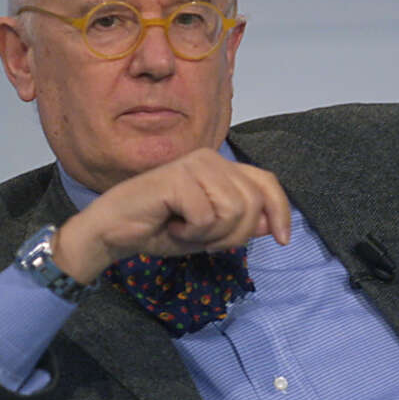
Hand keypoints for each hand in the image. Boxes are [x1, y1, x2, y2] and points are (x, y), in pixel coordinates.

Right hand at [52, 148, 290, 283]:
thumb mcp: (210, 232)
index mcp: (221, 167)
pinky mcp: (179, 177)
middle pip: (253, 204)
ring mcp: (195, 164)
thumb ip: (241, 224)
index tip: (284, 241)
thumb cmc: (159, 229)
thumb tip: (274, 224)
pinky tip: (170, 226)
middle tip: (200, 237)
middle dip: (232, 234)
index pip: (266, 183)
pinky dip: (190, 234)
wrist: (114, 232)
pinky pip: (207, 218)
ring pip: (234, 211)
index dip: (281, 212)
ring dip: (210, 235)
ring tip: (183, 229)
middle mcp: (211, 158)